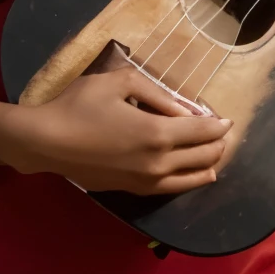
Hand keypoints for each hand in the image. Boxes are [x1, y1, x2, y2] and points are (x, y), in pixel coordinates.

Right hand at [0, 64, 230, 194]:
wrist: (46, 142)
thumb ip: (158, 94)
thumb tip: (187, 110)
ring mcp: (145, 181)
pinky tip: (192, 177)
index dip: (219, 126)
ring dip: (207, 167)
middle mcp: (158, 162)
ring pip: (190, 180)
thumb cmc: (79, 105)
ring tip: (215, 158)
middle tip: (222, 134)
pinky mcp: (131, 191)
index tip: (228, 120)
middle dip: (217, 145)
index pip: (202, 132)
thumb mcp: (120, 82)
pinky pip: (170, 189)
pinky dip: (187, 182)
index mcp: (158, 133)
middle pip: (202, 157)